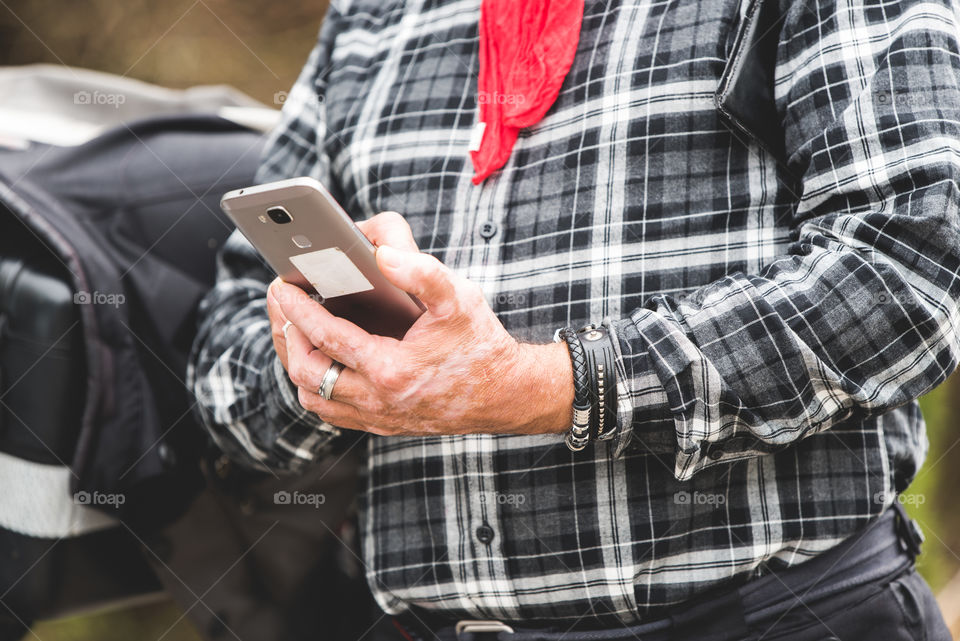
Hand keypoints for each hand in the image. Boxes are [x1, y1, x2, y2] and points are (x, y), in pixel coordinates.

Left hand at [267, 211, 573, 436]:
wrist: (506, 394)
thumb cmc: (481, 344)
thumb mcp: (459, 299)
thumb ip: (422, 272)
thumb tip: (382, 252)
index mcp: (391, 369)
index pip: (327, 338)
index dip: (298, 309)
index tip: (282, 286)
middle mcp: (378, 400)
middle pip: (307, 372)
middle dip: (286, 335)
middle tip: (280, 306)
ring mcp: (378, 417)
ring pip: (314, 397)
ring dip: (296, 362)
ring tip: (291, 329)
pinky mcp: (382, 424)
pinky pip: (332, 411)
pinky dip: (315, 385)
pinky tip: (317, 359)